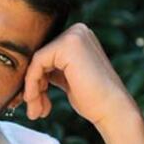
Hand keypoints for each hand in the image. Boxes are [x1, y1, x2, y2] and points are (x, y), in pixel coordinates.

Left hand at [23, 23, 138, 129]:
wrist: (112, 110)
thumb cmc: (93, 100)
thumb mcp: (70, 78)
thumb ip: (55, 69)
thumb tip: (31, 70)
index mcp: (80, 37)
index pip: (46, 55)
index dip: (37, 80)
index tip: (37, 103)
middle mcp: (78, 31)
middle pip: (40, 57)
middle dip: (34, 86)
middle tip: (36, 111)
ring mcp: (74, 35)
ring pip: (36, 62)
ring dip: (32, 90)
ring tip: (36, 112)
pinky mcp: (67, 45)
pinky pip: (37, 63)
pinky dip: (32, 85)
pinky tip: (36, 102)